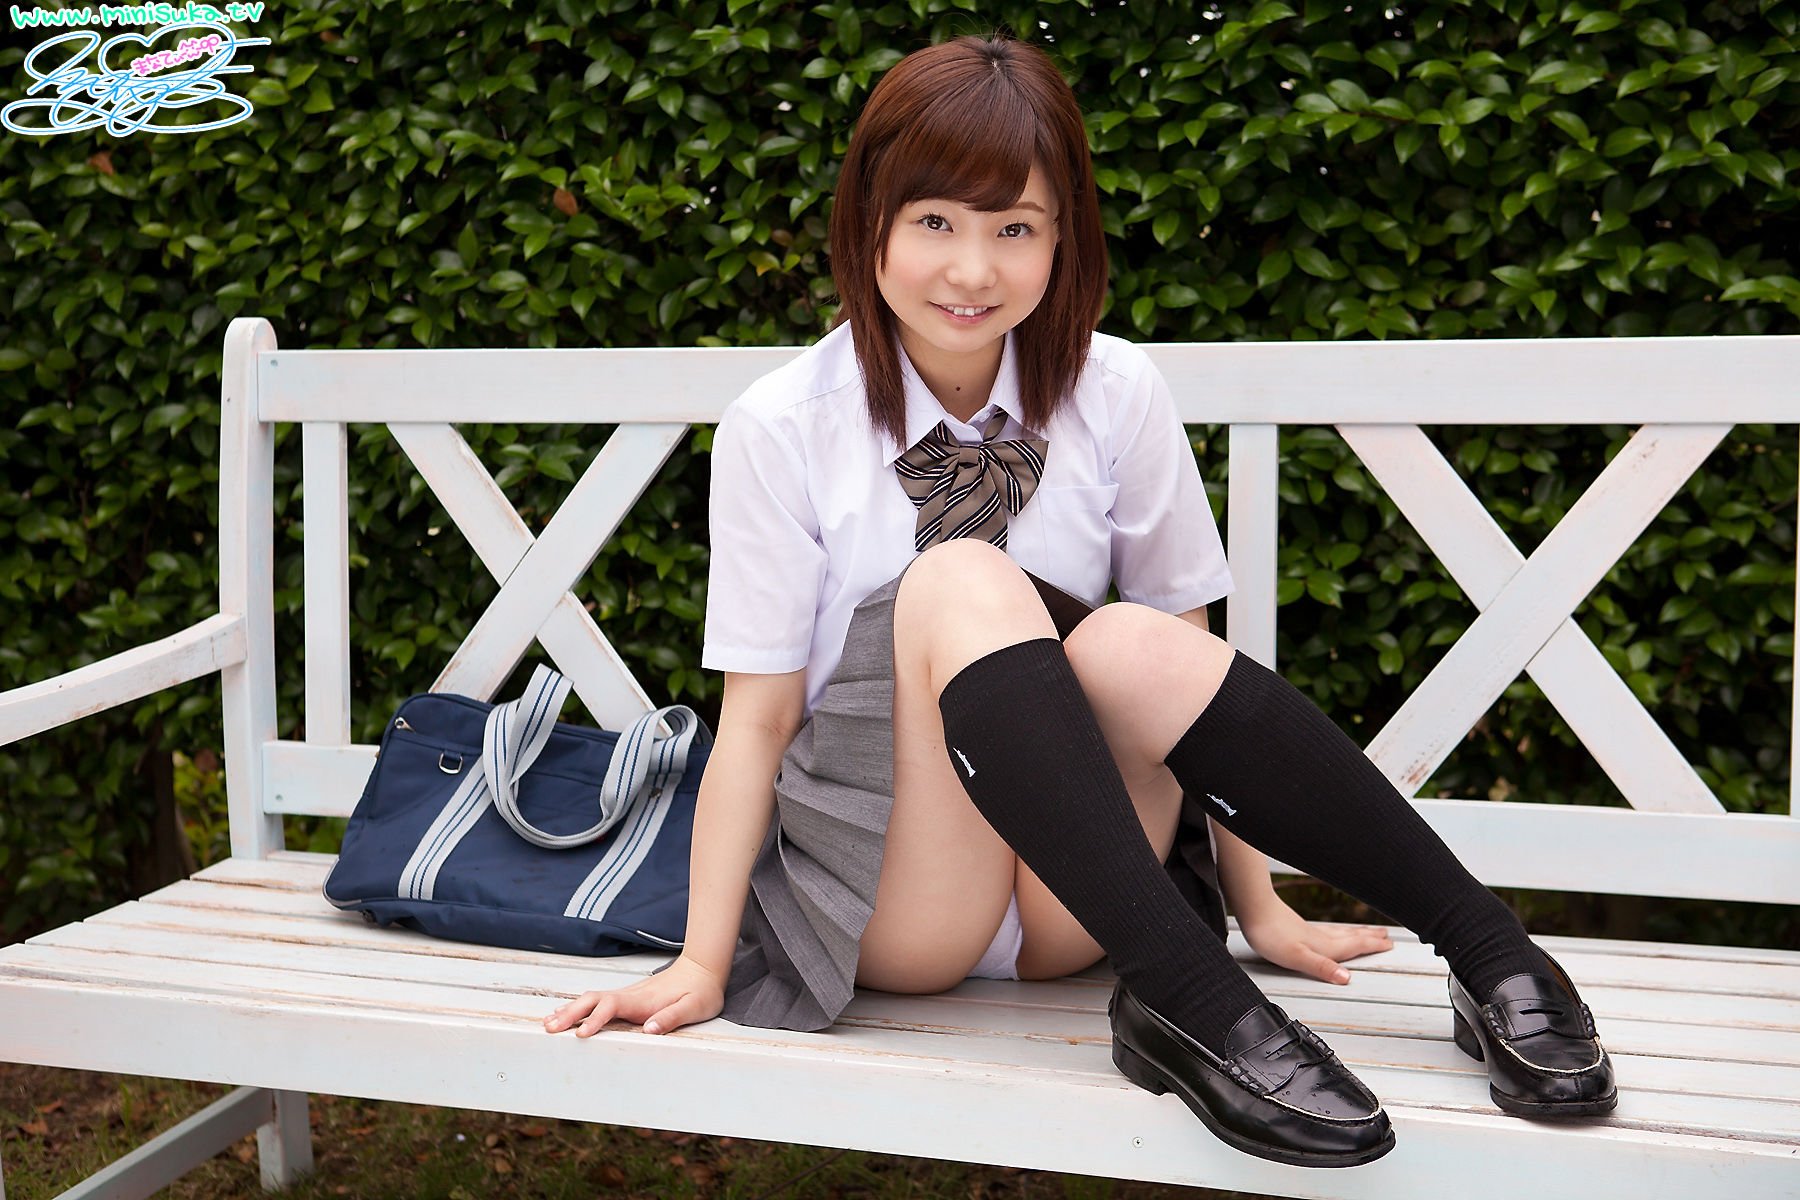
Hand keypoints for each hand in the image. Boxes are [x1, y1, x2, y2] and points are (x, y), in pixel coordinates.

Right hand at [543, 955, 725, 1037]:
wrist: (703, 969)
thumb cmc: (701, 991)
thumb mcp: (695, 1006)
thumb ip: (673, 1016)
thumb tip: (649, 1029)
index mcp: (643, 1000)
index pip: (612, 1007)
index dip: (595, 1019)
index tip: (582, 1034)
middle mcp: (630, 995)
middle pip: (593, 1000)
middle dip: (570, 1014)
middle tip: (549, 1029)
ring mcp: (626, 995)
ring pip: (591, 1000)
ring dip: (570, 1010)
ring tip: (548, 1024)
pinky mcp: (627, 999)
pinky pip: (597, 1002)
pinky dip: (578, 1008)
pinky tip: (566, 1015)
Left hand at [1237, 894, 1392, 985]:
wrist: (1253, 910)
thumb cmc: (1271, 934)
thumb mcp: (1297, 957)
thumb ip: (1322, 968)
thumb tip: (1347, 979)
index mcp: (1324, 946)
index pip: (1354, 946)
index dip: (1372, 945)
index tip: (1390, 944)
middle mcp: (1320, 937)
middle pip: (1351, 937)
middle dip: (1370, 937)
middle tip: (1386, 935)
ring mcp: (1309, 931)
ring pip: (1340, 932)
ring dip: (1356, 932)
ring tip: (1367, 930)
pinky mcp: (1297, 927)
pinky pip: (1327, 930)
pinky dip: (1338, 930)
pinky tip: (1330, 931)